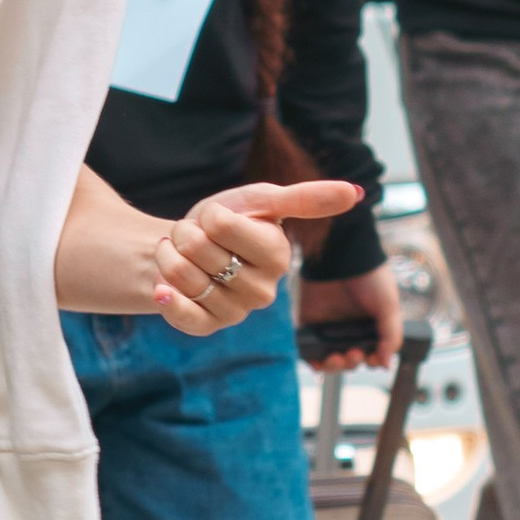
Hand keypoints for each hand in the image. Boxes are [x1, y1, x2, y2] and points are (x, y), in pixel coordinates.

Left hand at [149, 179, 362, 334]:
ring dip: (169, 256)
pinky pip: (181, 314)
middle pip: (198, 248)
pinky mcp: (208, 327)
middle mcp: (263, 291)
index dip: (209, 215)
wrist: (187, 247)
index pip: (221, 224)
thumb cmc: (228, 221)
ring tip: (180, 254)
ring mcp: (236, 312)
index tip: (216, 219)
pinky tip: (165, 287)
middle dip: (185, 234)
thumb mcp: (263, 201)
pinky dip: (166, 295)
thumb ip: (306, 199)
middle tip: (196, 237)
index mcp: (278, 256)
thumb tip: (355, 191)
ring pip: (184, 276)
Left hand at [296, 262, 405, 371]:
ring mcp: (328, 326)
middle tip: (353, 353)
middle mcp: (349, 328)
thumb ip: (390, 336)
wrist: (342, 254)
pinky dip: (311, 359)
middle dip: (352, 362)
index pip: (371, 353)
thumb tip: (386, 364)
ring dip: (334, 365)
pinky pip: (307, 347)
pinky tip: (319, 361)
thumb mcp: (389, 306)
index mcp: (370, 325)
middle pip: (349, 359)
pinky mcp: (309, 321)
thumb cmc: (370, 277)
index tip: (371, 358)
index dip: (371, 361)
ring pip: (329, 357)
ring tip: (336, 358)